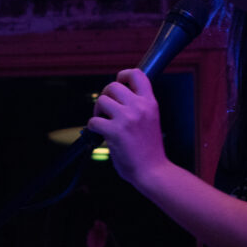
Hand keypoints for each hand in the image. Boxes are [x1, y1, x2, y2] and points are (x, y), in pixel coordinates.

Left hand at [88, 69, 166, 186]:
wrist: (154, 172)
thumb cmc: (149, 150)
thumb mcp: (150, 120)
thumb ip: (138, 106)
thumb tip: (116, 95)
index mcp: (150, 103)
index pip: (137, 74)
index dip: (123, 75)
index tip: (119, 84)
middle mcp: (140, 107)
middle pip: (113, 85)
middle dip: (105, 96)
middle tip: (106, 110)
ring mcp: (127, 119)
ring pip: (101, 101)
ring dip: (97, 111)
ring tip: (103, 122)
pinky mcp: (115, 132)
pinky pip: (93, 121)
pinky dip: (92, 127)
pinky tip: (99, 134)